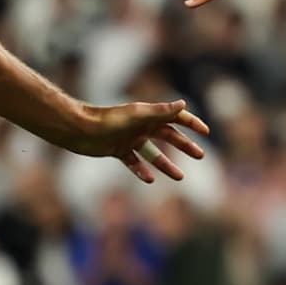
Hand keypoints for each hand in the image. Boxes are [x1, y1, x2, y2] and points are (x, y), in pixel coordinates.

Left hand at [64, 99, 210, 183]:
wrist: (80, 129)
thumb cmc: (108, 120)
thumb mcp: (137, 116)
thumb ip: (160, 111)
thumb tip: (182, 104)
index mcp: (148, 115)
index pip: (176, 117)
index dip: (191, 123)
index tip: (205, 132)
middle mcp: (141, 126)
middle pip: (169, 136)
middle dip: (185, 145)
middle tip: (200, 156)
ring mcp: (130, 139)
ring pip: (154, 153)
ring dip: (167, 164)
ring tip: (180, 177)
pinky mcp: (118, 151)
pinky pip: (134, 162)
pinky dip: (142, 170)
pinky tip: (150, 180)